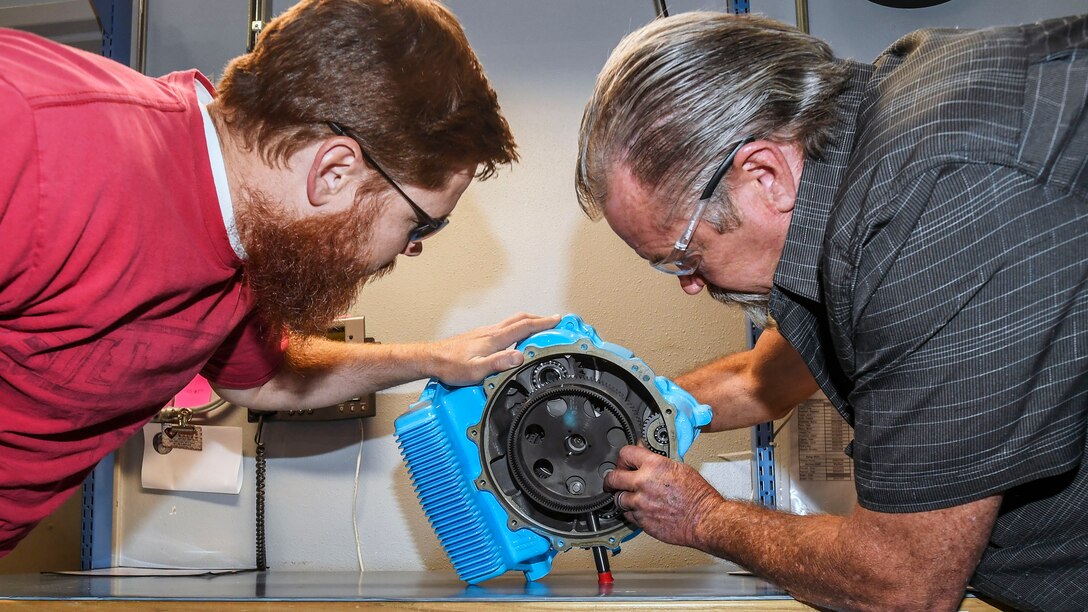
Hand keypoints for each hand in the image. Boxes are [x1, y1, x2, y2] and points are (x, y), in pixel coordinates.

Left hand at [426, 312, 560, 385]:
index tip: (557, 320)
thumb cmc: (452, 366)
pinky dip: (516, 328)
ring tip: (538, 327)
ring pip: (512, 322)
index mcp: (495, 338)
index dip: (543, 322)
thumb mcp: (477, 369)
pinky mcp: (480, 336)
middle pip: (520, 319)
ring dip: (528, 322)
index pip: (524, 326)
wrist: (433, 359)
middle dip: (539, 319)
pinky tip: (514, 337)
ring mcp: (485, 332)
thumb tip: (520, 357)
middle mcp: (492, 332)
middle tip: (552, 321)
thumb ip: (499, 363)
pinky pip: (504, 328)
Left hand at [604, 445, 724, 549]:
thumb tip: (646, 458)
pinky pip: (628, 515)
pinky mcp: (642, 521)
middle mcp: (643, 483)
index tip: (623, 462)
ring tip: (630, 497)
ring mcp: (641, 503)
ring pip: (618, 499)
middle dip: (611, 479)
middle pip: (612, 478)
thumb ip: (658, 463)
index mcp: (654, 465)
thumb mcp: (680, 468)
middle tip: (613, 481)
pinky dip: (632, 513)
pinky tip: (640, 510)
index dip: (623, 457)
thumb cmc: (698, 496)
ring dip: (622, 497)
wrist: (705, 520)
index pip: (625, 453)